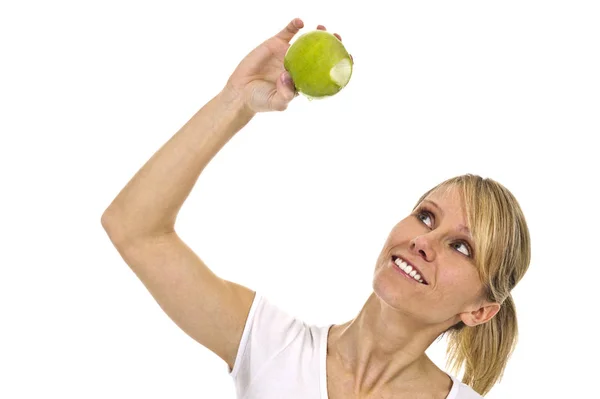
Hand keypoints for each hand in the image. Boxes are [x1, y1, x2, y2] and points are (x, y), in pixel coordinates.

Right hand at [222, 18, 346, 112]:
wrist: (240, 92)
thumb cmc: (260, 101)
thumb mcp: (276, 102)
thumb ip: (285, 94)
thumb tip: (289, 77)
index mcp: (304, 80)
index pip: (326, 72)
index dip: (339, 65)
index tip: (350, 58)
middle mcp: (299, 65)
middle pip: (320, 53)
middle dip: (332, 45)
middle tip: (338, 38)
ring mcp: (288, 53)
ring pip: (306, 40)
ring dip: (317, 33)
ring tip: (322, 28)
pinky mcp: (275, 44)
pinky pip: (287, 32)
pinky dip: (294, 25)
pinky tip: (299, 22)